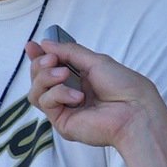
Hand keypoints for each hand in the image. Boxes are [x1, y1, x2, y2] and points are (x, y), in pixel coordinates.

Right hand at [25, 39, 164, 149]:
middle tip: (52, 60)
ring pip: (36, 92)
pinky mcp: (62, 123)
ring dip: (46, 78)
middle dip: (40, 65)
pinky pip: (46, 103)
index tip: (31, 46)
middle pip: (38, 78)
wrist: (135, 111)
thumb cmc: (123, 86)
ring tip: (63, 74)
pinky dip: (58, 94)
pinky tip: (77, 96)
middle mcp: (69, 94)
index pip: (50, 67)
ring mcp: (65, 109)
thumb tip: (45, 44)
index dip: (38, 56)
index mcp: (79, 79)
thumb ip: (69, 52)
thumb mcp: (95, 61)